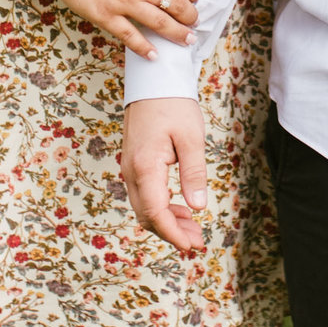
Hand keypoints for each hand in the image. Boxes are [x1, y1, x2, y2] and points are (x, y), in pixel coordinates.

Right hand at [37, 0, 200, 57]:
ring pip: (160, 23)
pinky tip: (154, 55)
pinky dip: (144, 48)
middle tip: (194, 20)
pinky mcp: (107, 17)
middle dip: (191, 15)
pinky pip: (130, 36)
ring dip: (178, 34)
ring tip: (187, 40)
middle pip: (177, 6)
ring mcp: (124, 4)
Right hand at [122, 98, 209, 249]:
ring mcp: (130, 168)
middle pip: (146, 215)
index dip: (172, 233)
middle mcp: (131, 171)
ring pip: (144, 207)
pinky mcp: (134, 164)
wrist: (153, 80)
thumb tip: (198, 206)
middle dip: (171, 232)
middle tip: (197, 241)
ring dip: (166, 221)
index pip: (155, 213)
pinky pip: (144, 195)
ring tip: (193, 228)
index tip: (191, 245)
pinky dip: (161, 207)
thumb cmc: (174, 105)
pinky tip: (180, 209)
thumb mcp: (191, 137)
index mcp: (145, 167)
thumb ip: (194, 173)